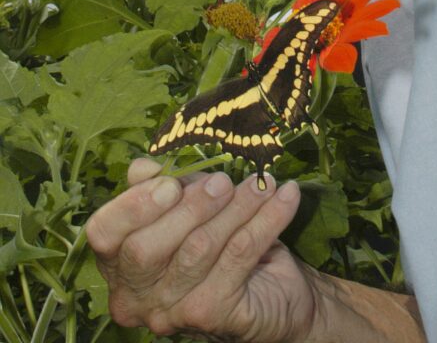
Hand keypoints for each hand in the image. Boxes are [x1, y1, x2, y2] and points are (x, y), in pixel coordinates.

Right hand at [86, 157, 318, 340]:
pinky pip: (239, 255)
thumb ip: (161, 186)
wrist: (276, 287)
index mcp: (119, 262)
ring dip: (237, 207)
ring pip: (198, 248)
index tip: (170, 184)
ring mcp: (173, 311)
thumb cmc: (218, 236)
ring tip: (262, 182)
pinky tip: (285, 196)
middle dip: (189, 207)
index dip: (133, 206)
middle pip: (146, 248)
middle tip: (223, 182)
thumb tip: (142, 168)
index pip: (104, 234)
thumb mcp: (185, 204)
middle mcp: (137, 296)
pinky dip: (267, 219)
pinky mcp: (214, 315)